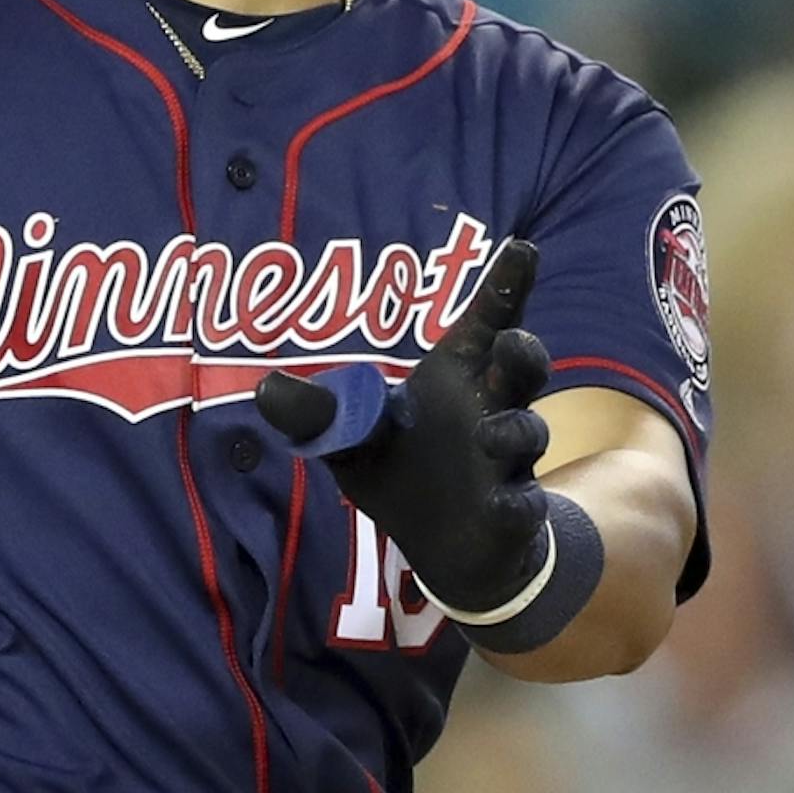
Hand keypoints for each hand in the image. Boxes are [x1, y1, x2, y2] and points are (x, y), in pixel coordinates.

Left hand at [255, 235, 552, 617]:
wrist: (444, 545)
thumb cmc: (403, 473)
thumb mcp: (351, 441)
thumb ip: (318, 415)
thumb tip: (264, 389)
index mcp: (456, 379)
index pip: (486, 323)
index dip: (505, 286)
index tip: (522, 247)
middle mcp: (492, 409)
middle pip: (522, 367)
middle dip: (523, 351)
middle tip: (511, 342)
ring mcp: (509, 460)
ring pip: (529, 431)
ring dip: (513, 430)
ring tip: (487, 436)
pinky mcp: (515, 510)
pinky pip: (525, 504)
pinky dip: (516, 503)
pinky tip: (503, 504)